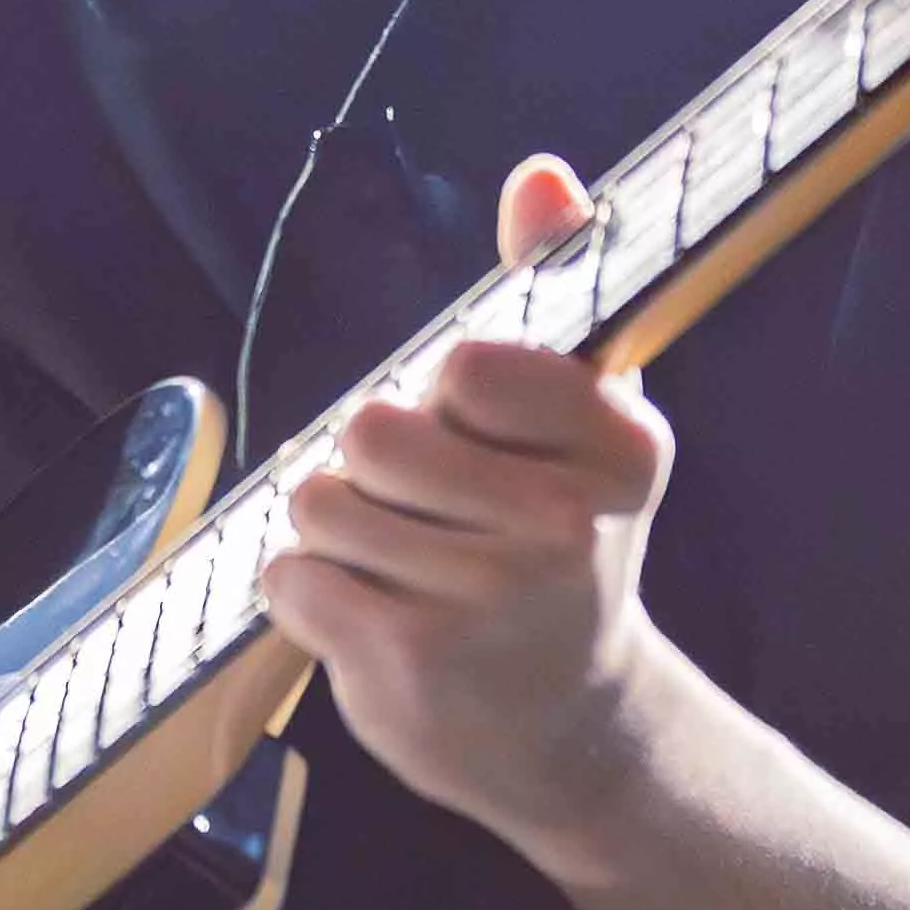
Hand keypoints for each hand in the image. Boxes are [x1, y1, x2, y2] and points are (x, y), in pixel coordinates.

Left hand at [261, 155, 675, 867]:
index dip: (445, 394)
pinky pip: (291, 577)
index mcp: (618, 450)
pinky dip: (308, 596)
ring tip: (399, 571)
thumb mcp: (582, 426)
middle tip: (424, 514)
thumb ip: (551, 290)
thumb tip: (541, 174)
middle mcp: (564, 526)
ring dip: (336, 534)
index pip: (470, 362)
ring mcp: (487, 602)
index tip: (478, 438)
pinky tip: (372, 620)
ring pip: (321, 503)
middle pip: (374, 429)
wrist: (570, 735)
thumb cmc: (562, 554)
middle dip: (373, 466)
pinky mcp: (411, 664)